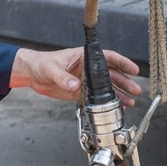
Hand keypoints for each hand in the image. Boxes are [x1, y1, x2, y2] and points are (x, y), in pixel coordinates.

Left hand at [9, 47, 142, 105]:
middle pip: (111, 74)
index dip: (122, 63)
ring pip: (106, 87)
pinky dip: (105, 103)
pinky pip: (95, 98)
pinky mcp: (79, 92)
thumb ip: (63, 77)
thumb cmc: (41, 63)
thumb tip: (75, 84)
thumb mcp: (51, 69)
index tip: (133, 69)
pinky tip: (114, 108)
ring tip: (130, 102)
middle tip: (135, 89)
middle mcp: (87, 69)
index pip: (108, 57)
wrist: (31, 74)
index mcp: (83, 57)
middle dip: (124, 82)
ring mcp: (84, 81)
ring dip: (118, 94)